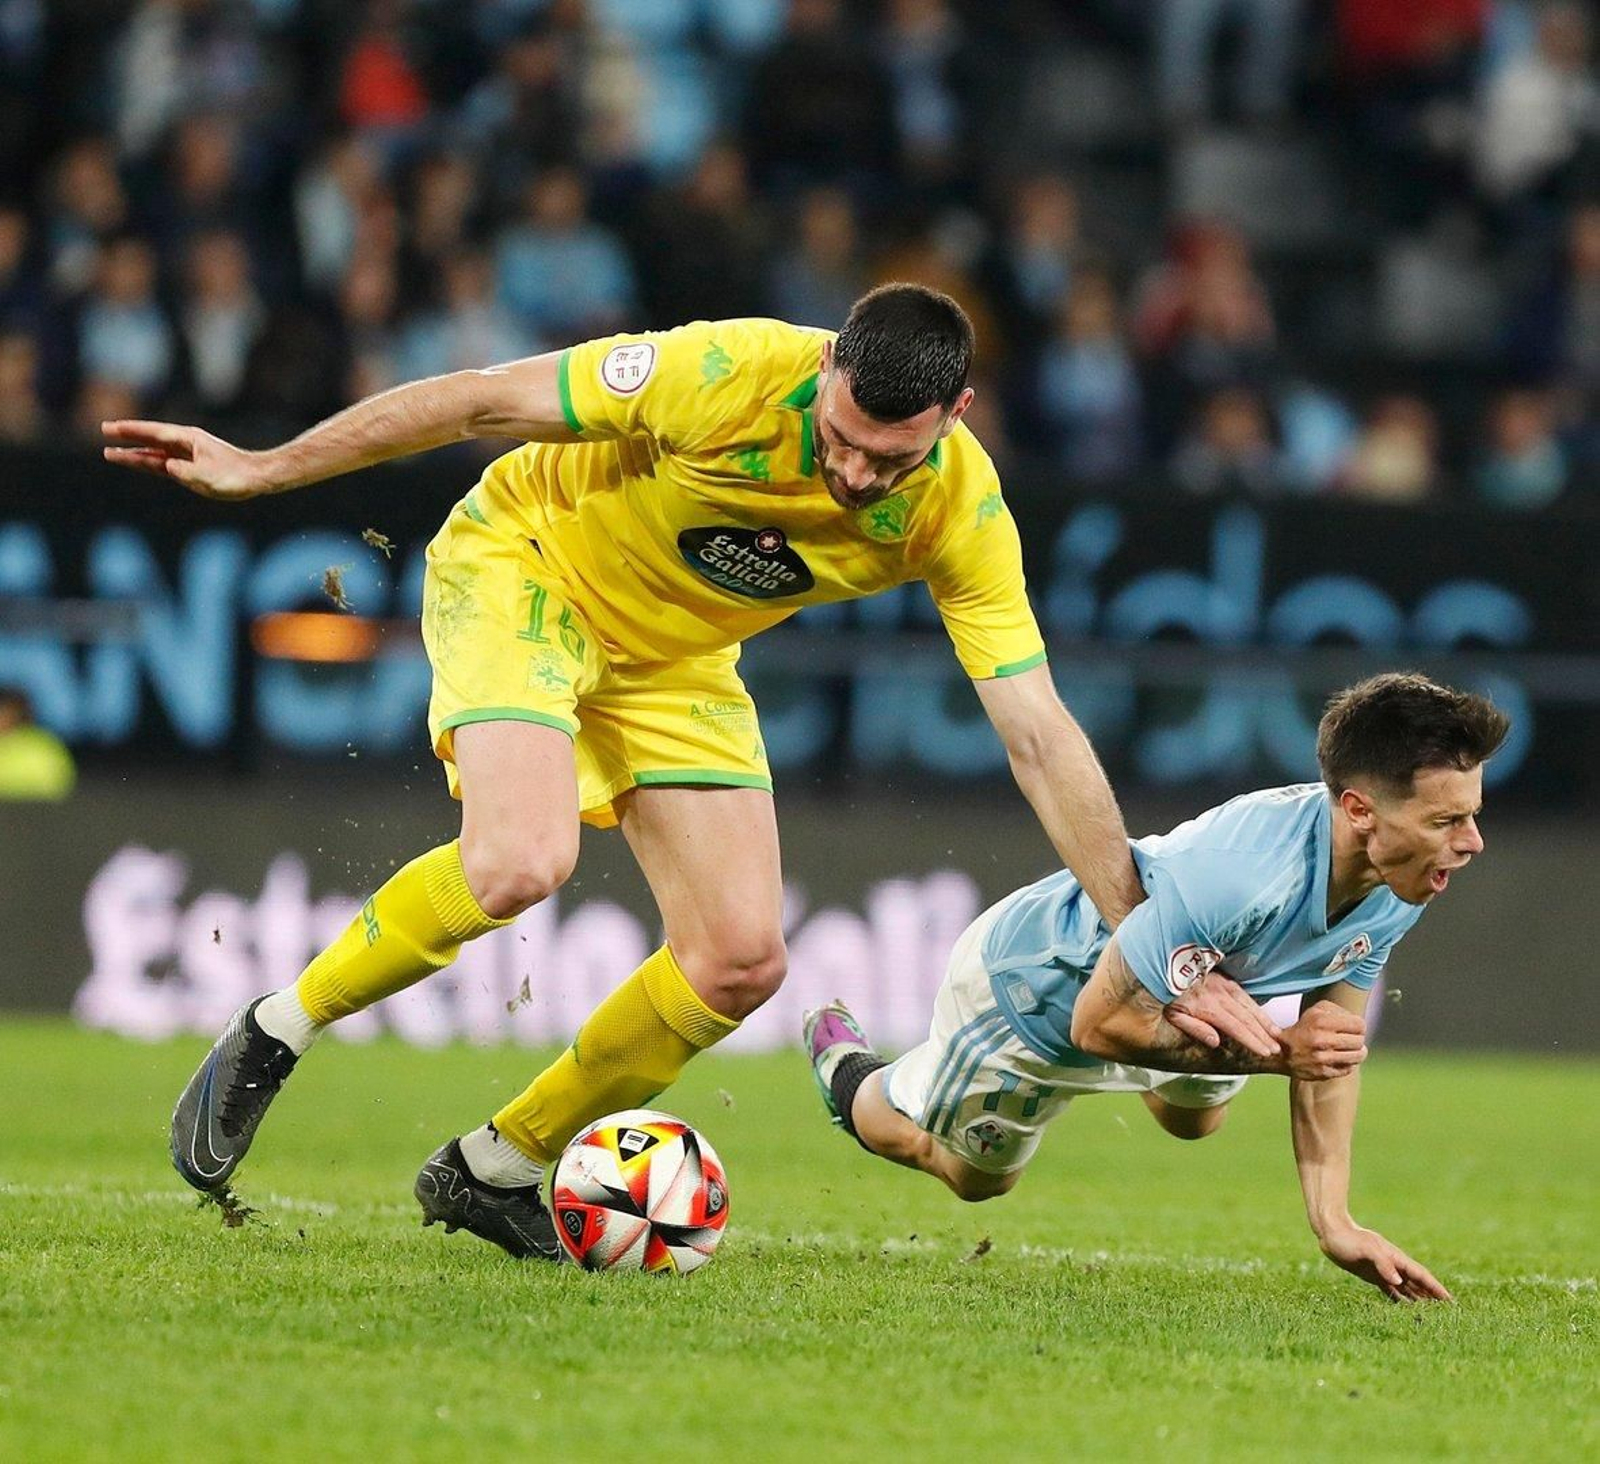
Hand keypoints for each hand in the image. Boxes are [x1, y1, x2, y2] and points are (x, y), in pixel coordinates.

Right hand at [102, 420, 276, 499]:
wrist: (256, 478)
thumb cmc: (235, 476)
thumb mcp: (210, 477)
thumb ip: (186, 472)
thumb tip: (167, 467)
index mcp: (188, 440)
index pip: (153, 433)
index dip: (131, 431)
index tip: (110, 428)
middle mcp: (185, 444)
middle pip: (149, 439)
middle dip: (126, 436)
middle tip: (102, 430)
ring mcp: (187, 454)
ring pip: (154, 452)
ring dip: (133, 452)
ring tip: (110, 452)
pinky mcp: (190, 466)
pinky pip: (163, 462)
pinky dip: (148, 461)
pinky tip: (136, 460)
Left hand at [1165, 973, 1282, 1059]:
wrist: (1166, 965)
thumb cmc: (1167, 994)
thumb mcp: (1173, 1014)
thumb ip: (1195, 1028)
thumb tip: (1216, 1042)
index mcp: (1208, 1007)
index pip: (1236, 1027)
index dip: (1252, 1040)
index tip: (1265, 1051)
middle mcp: (1219, 996)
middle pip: (1246, 1018)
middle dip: (1263, 1034)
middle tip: (1277, 1048)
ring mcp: (1223, 985)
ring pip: (1248, 1005)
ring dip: (1264, 1020)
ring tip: (1277, 1034)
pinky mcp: (1223, 979)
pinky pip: (1244, 993)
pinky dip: (1256, 1005)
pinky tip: (1262, 1015)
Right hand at [1278, 1001, 1366, 1080]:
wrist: (1281, 1053)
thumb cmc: (1303, 1029)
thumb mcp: (1315, 1011)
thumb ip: (1337, 1011)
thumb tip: (1357, 1022)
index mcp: (1321, 1021)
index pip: (1359, 1025)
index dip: (1360, 1026)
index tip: (1355, 1028)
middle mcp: (1322, 1040)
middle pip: (1359, 1040)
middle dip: (1358, 1039)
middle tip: (1353, 1039)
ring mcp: (1323, 1058)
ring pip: (1358, 1056)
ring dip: (1358, 1052)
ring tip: (1353, 1050)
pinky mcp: (1324, 1072)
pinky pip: (1349, 1068)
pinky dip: (1348, 1064)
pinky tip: (1342, 1059)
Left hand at [1320, 1223, 1451, 1302]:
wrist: (1331, 1232)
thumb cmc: (1348, 1239)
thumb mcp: (1366, 1249)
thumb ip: (1383, 1263)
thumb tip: (1399, 1282)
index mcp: (1396, 1258)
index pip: (1421, 1275)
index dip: (1436, 1288)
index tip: (1450, 1300)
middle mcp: (1393, 1265)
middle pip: (1418, 1283)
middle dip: (1433, 1296)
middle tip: (1448, 1312)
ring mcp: (1384, 1270)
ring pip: (1407, 1287)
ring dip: (1419, 1299)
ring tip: (1432, 1313)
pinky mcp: (1373, 1275)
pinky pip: (1392, 1290)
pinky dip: (1401, 1299)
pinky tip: (1406, 1308)